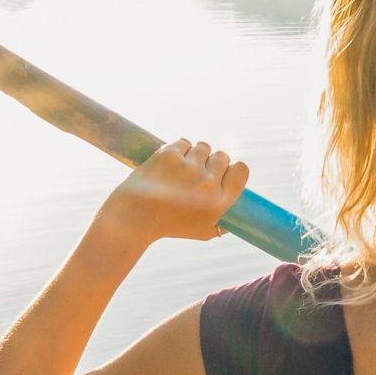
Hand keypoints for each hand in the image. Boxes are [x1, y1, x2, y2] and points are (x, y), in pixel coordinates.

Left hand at [96, 139, 249, 245]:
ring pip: (203, 147)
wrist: (133, 217)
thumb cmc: (169, 226)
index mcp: (219, 203)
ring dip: (195, 154)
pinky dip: (179, 149)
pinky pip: (184, 142)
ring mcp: (188, 168)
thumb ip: (225, 224)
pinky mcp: (169, 155)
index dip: (234, 169)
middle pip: (222, 156)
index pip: (241, 170)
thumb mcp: (203, 232)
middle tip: (198, 172)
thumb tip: (240, 216)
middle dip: (211, 162)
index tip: (224, 172)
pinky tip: (171, 162)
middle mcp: (207, 185)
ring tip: (183, 167)